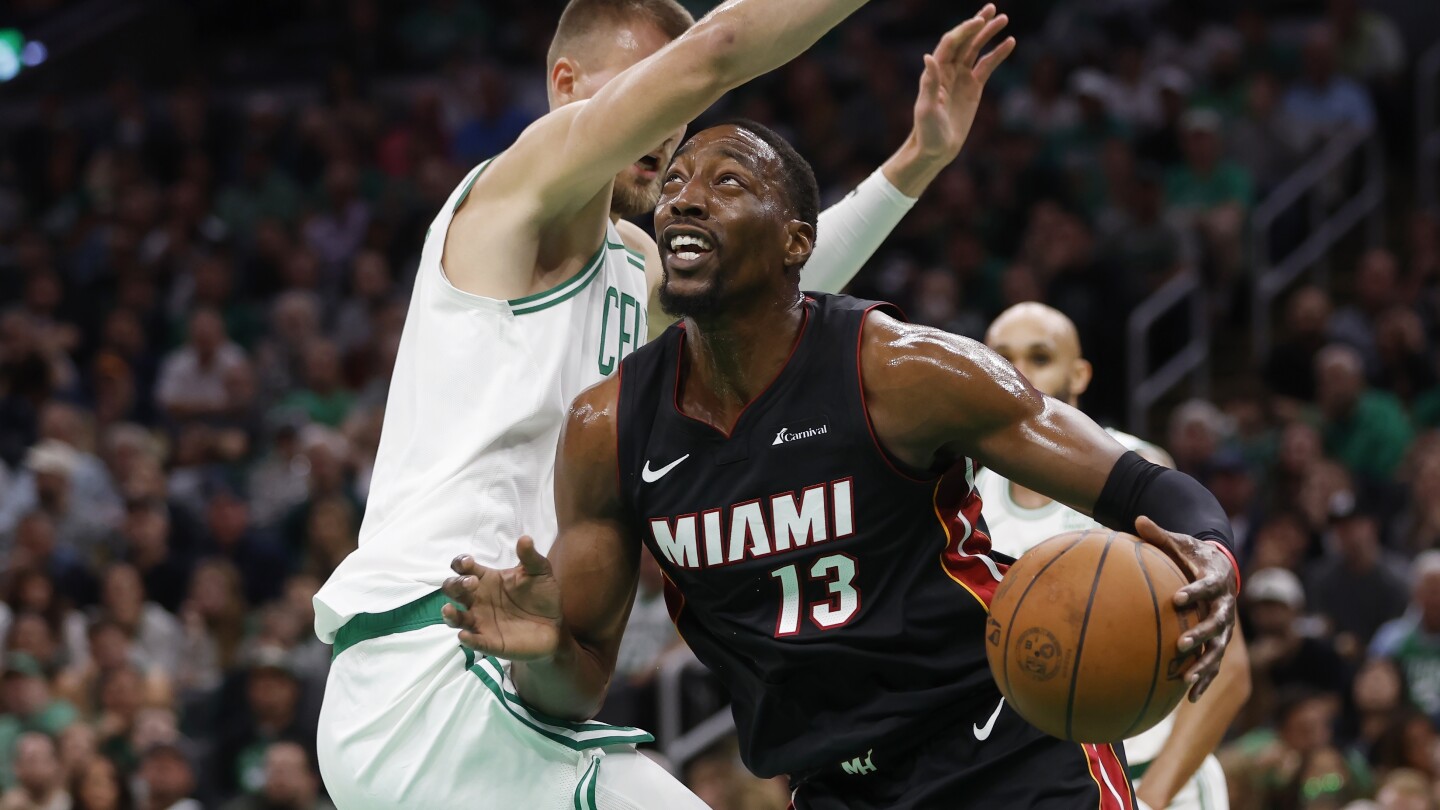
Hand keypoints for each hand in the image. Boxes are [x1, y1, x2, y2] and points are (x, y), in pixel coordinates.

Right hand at [440, 536, 562, 661]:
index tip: (468, 562)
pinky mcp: (489, 642)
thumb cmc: (542, 596)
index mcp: (487, 580)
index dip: (460, 563)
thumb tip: (525, 538)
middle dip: (456, 584)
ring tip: (450, 609)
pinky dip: (468, 639)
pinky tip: (465, 636)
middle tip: (472, 583)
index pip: (463, 569)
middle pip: (452, 590)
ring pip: (454, 618)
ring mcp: (481, 621)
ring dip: (449, 614)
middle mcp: (478, 600)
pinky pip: (474, 641)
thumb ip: (530, 557)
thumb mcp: (540, 573)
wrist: (555, 626)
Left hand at [911, 5, 1014, 161]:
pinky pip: (987, 65)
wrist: (936, 149)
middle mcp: (948, 70)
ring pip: (977, 49)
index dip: (964, 31)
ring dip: (989, 34)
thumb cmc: (927, 131)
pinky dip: (998, 54)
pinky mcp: (974, 87)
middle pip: (964, 40)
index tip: (979, 21)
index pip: (950, 44)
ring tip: (1003, 20)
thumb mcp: (926, 108)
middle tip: (992, 9)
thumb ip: (929, 83)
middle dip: (978, 24)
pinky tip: (1010, 42)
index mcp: (936, 72)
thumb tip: (929, 57)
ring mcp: (962, 77)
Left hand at [1134, 516, 1237, 700]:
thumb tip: (1137, 518)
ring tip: (1185, 680)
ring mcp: (1225, 627)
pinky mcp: (1219, 641)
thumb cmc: (1193, 554)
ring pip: (1218, 649)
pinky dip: (1203, 680)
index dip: (1195, 592)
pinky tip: (1189, 698)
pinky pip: (1213, 663)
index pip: (1207, 586)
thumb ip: (1159, 533)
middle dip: (1201, 634)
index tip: (1178, 598)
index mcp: (1216, 580)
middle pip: (1218, 623)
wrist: (1221, 567)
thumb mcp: (1179, 542)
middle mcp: (1225, 605)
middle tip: (1181, 644)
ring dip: (1204, 664)